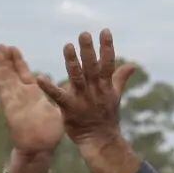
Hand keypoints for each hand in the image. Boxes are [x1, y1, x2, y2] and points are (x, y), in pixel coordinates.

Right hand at [0, 45, 64, 160]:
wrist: (41, 149)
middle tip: (1, 45)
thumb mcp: (57, 110)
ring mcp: (15, 102)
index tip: (13, 48)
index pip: (23, 73)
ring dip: (1, 66)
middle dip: (6, 60)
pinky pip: (4, 93)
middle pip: (11, 73)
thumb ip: (58, 96)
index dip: (17, 61)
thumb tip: (68, 86)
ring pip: (6, 80)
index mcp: (32, 94)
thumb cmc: (50, 133)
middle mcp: (21, 96)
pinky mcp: (11, 109)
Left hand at [34, 29, 137, 152]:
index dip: (107, 47)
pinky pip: (58, 97)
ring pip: (77, 78)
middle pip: (92, 67)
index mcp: (105, 86)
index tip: (105, 31)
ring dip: (72, 62)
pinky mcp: (69, 109)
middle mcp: (95, 90)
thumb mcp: (115, 95)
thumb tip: (133, 64)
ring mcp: (82, 99)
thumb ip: (120, 77)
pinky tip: (40, 78)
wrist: (101, 140)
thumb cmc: (107, 117)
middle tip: (84, 34)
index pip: (108, 63)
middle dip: (88, 51)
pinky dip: (49, 87)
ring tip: (67, 47)